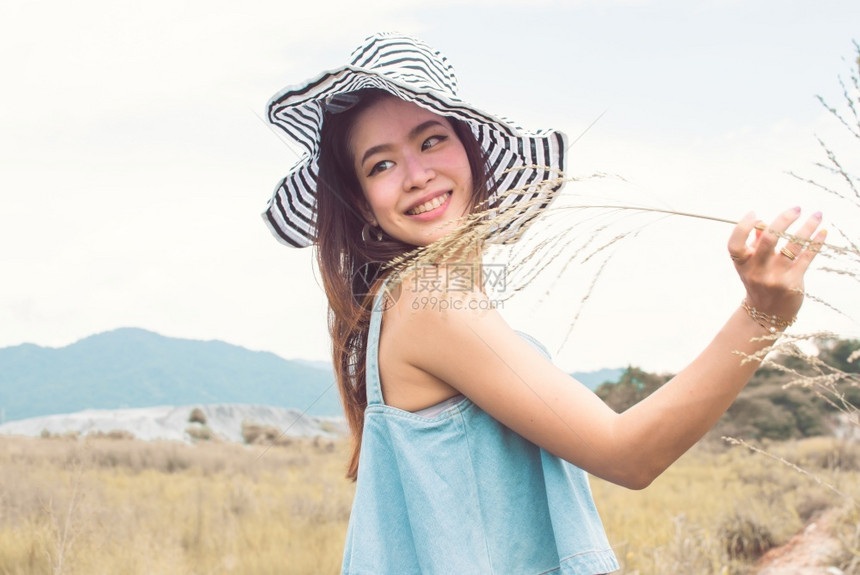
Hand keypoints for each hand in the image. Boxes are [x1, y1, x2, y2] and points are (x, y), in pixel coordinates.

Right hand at [727, 207, 824, 321]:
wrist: (767, 313)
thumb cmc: (759, 282)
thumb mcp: (750, 265)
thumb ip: (755, 244)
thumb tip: (762, 223)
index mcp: (742, 264)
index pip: (735, 244)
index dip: (742, 227)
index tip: (754, 213)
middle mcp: (756, 271)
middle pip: (768, 240)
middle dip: (784, 220)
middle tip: (796, 208)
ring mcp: (775, 278)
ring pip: (792, 246)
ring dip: (807, 227)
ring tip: (817, 215)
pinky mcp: (792, 283)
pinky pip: (806, 258)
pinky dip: (815, 243)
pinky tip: (822, 232)